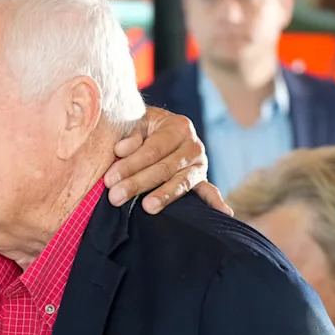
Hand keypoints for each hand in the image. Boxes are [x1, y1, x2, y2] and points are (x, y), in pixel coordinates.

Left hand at [103, 107, 231, 215]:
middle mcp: (193, 145)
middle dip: (138, 183)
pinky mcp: (201, 180)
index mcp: (177, 127)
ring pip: (181, 182)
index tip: (109, 179)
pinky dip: (216, 202)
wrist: (158, 128)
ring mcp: (199, 165)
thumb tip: (122, 150)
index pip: (152, 150)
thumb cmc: (143, 128)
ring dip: (164, 196)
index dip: (131, 165)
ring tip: (147, 207)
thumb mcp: (136, 122)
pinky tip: (224, 212)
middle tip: (116, 197)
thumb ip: (130, 134)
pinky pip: (209, 191)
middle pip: (164, 168)